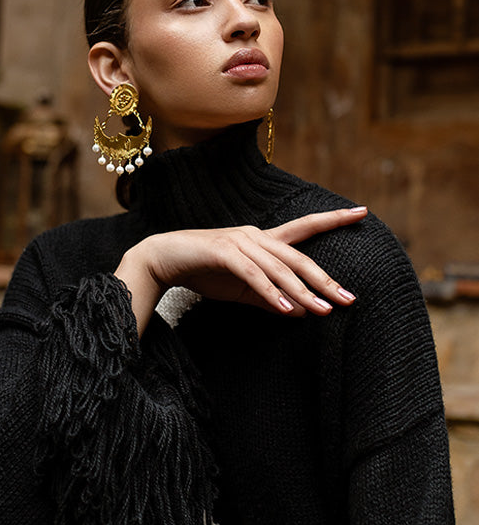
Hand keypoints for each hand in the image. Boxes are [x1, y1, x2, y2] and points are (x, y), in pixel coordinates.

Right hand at [115, 207, 367, 335]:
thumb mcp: (242, 289)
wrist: (161, 260)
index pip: (304, 228)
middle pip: (298, 256)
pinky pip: (253, 276)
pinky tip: (288, 311)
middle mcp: (255, 236)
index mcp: (262, 240)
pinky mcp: (223, 252)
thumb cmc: (202, 271)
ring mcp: (239, 242)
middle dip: (326, 279)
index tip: (362, 211)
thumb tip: (299, 312)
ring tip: (324, 311)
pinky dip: (271, 294)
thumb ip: (270, 298)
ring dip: (302, 292)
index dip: (333, 219)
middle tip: (350, 299)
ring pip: (280, 268)